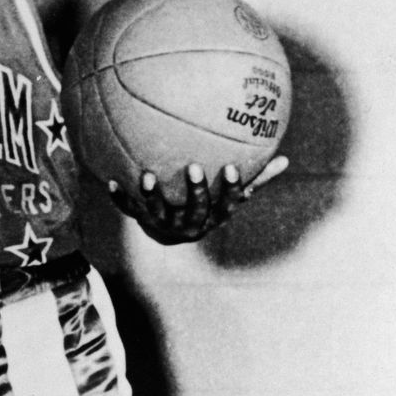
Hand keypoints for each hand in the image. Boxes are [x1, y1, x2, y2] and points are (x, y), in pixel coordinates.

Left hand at [107, 156, 288, 243]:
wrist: (172, 234)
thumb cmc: (209, 207)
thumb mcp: (232, 197)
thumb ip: (257, 179)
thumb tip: (286, 160)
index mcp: (215, 217)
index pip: (228, 204)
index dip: (230, 188)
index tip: (230, 166)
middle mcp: (192, 225)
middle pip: (195, 210)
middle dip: (195, 191)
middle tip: (193, 167)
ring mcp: (166, 225)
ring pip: (160, 212)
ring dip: (152, 195)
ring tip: (147, 176)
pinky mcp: (144, 221)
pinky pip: (131, 210)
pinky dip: (120, 198)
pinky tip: (110, 181)